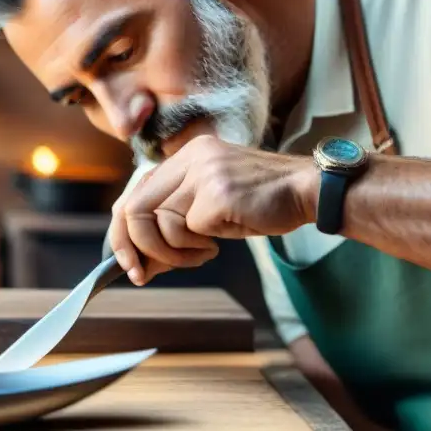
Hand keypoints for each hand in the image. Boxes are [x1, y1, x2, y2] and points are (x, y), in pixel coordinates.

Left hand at [108, 135, 317, 284]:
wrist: (307, 191)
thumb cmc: (261, 204)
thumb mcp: (209, 210)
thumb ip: (174, 224)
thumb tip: (139, 263)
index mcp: (186, 156)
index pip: (134, 192)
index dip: (123, 231)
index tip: (128, 263)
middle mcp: (190, 158)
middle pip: (133, 207)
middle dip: (132, 247)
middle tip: (142, 274)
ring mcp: (203, 173)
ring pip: (158, 222)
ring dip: (173, 252)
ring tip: (202, 253)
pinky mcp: (217, 193)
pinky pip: (187, 230)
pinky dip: (196, 248)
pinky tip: (217, 245)